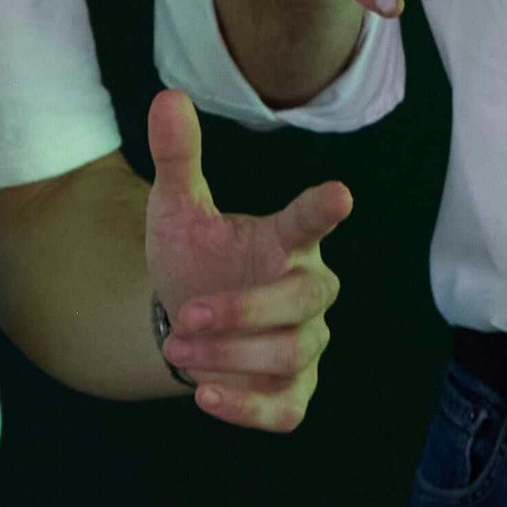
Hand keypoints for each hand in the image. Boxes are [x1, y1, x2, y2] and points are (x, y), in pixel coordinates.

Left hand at [142, 90, 350, 431]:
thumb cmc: (194, 259)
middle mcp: (306, 290)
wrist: (185, 324)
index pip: (310, 223)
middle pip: (304, 300)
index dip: (321, 210)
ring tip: (176, 346)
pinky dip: (247, 408)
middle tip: (188, 316)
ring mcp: (304, 343)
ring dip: (230, 355)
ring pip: (291, 354)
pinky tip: (205, 396)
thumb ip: (179, 158)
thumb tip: (167, 97)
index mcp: (285, 241)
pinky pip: (287, 409)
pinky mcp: (292, 391)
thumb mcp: (177, 209)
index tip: (339, 195)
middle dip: (246, 311)